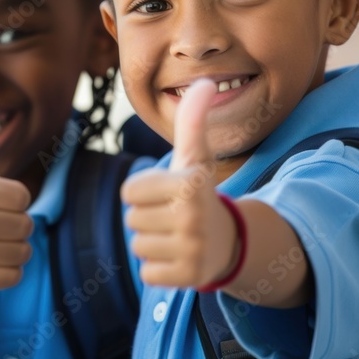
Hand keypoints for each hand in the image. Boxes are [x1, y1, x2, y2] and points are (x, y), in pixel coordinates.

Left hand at [121, 79, 238, 287]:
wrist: (230, 242)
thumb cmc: (199, 193)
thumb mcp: (196, 157)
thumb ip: (193, 120)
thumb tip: (204, 82)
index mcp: (188, 185)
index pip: (129, 190)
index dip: (143, 191)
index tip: (167, 193)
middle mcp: (191, 217)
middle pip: (132, 218)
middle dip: (147, 217)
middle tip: (173, 216)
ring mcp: (192, 250)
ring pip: (137, 246)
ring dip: (152, 242)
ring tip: (176, 236)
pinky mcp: (189, 277)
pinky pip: (147, 273)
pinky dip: (159, 269)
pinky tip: (179, 258)